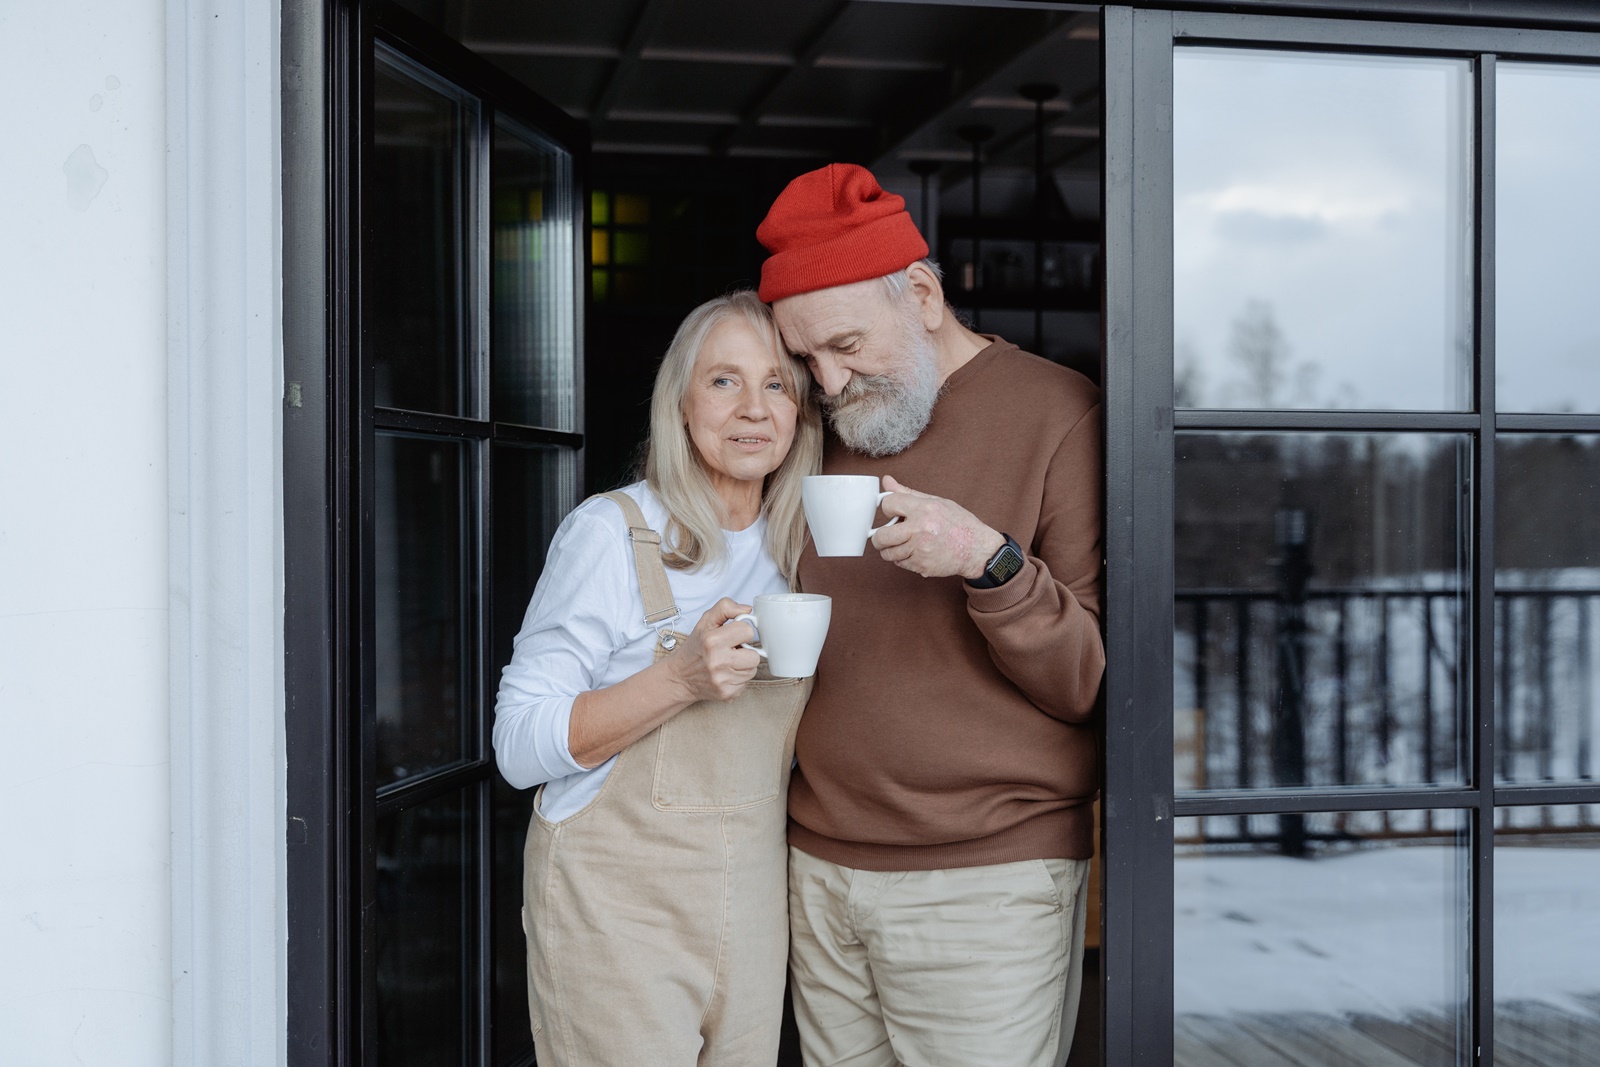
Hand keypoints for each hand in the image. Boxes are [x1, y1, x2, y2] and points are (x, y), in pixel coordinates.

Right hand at [666, 597, 762, 702]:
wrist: (680, 677)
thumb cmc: (696, 647)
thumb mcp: (705, 621)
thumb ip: (726, 608)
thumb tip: (748, 610)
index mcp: (712, 640)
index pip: (748, 631)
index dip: (742, 632)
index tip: (733, 636)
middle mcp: (717, 661)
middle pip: (754, 655)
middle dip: (745, 652)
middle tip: (732, 651)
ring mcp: (722, 679)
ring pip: (752, 670)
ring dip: (743, 666)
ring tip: (728, 663)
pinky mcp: (726, 693)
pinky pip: (746, 683)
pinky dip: (738, 678)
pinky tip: (726, 674)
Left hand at [872, 475, 1005, 579]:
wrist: (977, 550)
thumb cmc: (959, 524)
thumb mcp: (936, 502)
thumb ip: (908, 493)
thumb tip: (887, 481)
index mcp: (923, 509)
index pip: (888, 504)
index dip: (887, 508)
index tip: (892, 513)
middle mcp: (920, 529)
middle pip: (881, 536)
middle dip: (879, 536)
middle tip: (886, 535)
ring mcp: (920, 550)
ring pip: (888, 553)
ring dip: (891, 550)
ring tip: (902, 544)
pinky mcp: (922, 566)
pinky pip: (900, 564)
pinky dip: (903, 559)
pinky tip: (914, 552)